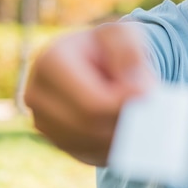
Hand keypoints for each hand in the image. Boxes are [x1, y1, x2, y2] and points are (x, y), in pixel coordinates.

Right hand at [24, 22, 154, 165]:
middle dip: (125, 120)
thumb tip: (136, 88)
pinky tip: (129, 128)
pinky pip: (91, 154)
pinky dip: (115, 145)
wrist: (95, 60)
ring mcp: (42, 122)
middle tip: (150, 107)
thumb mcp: (124, 33)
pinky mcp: (56, 140)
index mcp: (50, 62)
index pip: (93, 103)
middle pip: (91, 127)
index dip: (125, 104)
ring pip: (92, 144)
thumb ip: (130, 51)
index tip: (149, 93)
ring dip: (122, 134)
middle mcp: (37, 94)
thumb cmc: (110, 46)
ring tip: (140, 112)